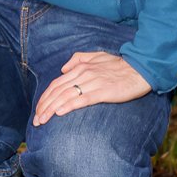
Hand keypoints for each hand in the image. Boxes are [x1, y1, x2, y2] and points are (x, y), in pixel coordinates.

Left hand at [32, 51, 151, 125]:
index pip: (56, 84)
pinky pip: (82, 99)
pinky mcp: (103, 91)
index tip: (38, 109)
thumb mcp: (97, 56)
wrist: (141, 68)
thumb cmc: (120, 65)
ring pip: (66, 96)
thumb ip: (79, 59)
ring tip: (42, 120)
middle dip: (44, 106)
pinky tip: (59, 113)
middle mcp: (83, 74)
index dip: (45, 97)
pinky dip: (69, 105)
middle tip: (36, 120)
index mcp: (80, 67)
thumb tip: (63, 68)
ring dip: (51, 109)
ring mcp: (92, 82)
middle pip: (57, 91)